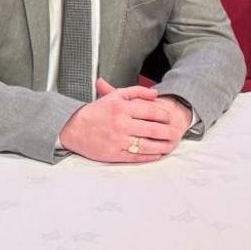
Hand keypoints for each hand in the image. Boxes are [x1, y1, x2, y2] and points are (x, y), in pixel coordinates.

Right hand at [57, 78, 187, 162]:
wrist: (73, 128)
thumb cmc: (96, 111)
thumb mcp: (115, 96)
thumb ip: (136, 92)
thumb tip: (155, 94)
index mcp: (122, 109)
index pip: (150, 112)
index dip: (164, 115)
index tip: (170, 117)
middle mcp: (121, 125)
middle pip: (152, 129)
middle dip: (168, 132)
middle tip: (177, 133)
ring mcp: (118, 141)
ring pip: (146, 145)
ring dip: (162, 146)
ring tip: (171, 145)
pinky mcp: (114, 154)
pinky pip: (136, 157)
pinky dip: (149, 156)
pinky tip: (158, 154)